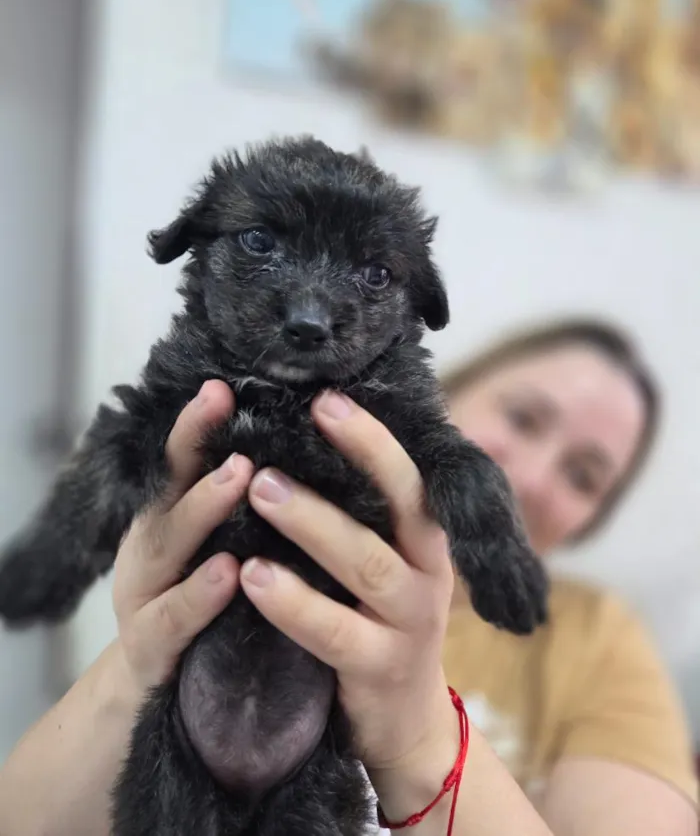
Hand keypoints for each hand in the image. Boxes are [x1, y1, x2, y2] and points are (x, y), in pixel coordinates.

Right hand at [111, 380, 253, 700]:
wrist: (153, 690)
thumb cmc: (197, 606)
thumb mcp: (211, 549)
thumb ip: (236, 508)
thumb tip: (291, 447)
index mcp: (166, 520)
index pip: (180, 463)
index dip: (197, 426)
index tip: (221, 388)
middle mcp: (149, 548)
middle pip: (171, 492)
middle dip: (200, 453)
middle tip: (241, 419)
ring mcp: (142, 596)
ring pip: (168, 546)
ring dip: (202, 508)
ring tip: (238, 476)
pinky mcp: (150, 647)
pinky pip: (174, 619)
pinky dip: (199, 594)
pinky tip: (229, 573)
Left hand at [240, 390, 459, 807]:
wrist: (403, 722)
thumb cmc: (379, 622)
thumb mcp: (384, 564)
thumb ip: (363, 516)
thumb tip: (309, 441)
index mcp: (426, 538)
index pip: (409, 475)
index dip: (371, 438)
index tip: (327, 401)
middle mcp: (428, 572)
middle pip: (397, 507)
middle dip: (347, 464)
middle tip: (286, 433)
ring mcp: (410, 622)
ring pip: (366, 563)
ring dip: (312, 524)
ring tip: (259, 490)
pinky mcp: (382, 669)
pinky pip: (336, 632)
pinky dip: (293, 602)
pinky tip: (253, 577)